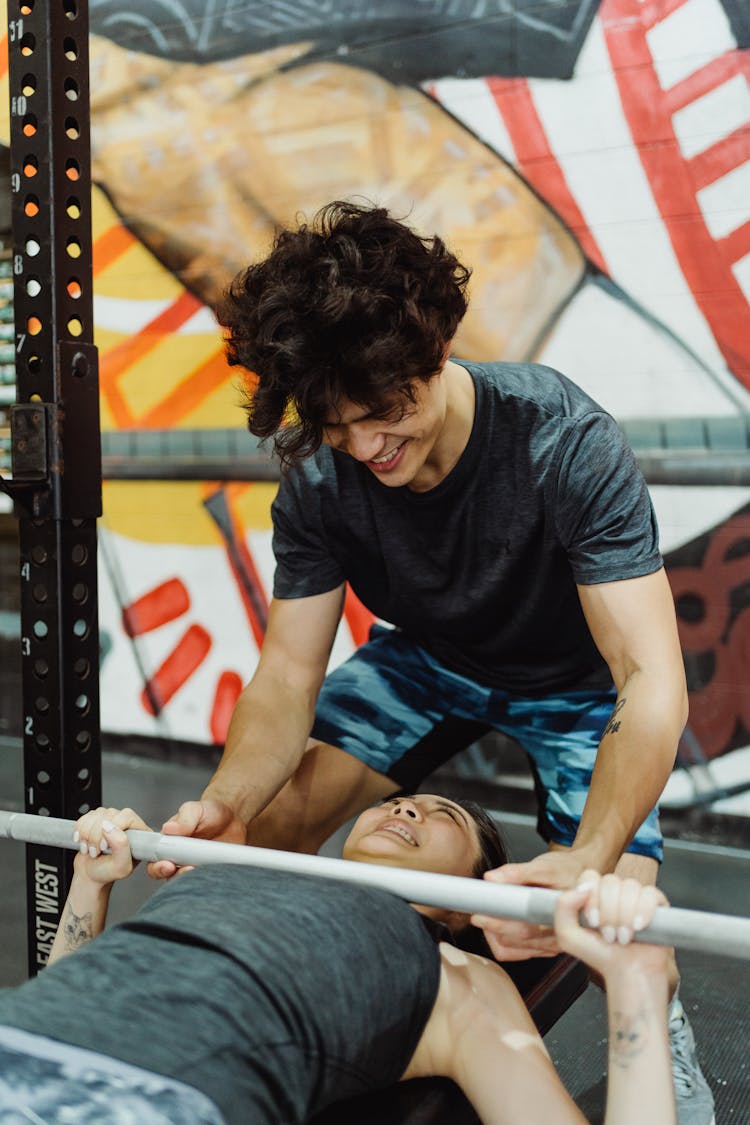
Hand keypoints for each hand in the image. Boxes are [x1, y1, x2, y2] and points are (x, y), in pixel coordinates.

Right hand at [73, 806, 150, 884]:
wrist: (91, 874)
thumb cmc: (108, 872)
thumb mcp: (120, 867)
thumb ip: (121, 847)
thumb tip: (111, 827)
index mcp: (140, 833)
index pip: (128, 816)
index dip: (113, 828)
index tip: (104, 846)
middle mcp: (127, 824)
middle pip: (109, 814)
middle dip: (96, 835)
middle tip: (96, 851)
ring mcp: (112, 820)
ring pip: (96, 815)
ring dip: (87, 835)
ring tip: (91, 849)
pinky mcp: (98, 819)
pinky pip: (86, 816)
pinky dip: (80, 831)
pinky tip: (83, 842)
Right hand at [147, 798, 246, 879]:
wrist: (233, 817)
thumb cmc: (209, 812)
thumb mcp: (196, 809)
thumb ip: (184, 817)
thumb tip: (169, 828)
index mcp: (169, 845)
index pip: (155, 861)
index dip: (157, 867)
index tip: (167, 865)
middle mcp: (179, 860)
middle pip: (169, 877)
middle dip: (174, 877)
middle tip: (186, 869)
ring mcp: (194, 868)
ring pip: (187, 883)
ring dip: (191, 880)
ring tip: (201, 869)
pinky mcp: (210, 873)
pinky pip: (206, 883)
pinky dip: (208, 881)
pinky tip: (215, 871)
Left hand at [472, 850, 590, 960]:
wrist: (584, 879)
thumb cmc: (568, 871)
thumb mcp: (546, 865)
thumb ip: (518, 873)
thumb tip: (491, 879)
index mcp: (562, 915)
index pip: (525, 928)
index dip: (499, 924)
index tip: (479, 914)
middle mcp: (560, 935)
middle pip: (518, 940)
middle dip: (492, 928)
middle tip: (477, 913)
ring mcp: (554, 945)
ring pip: (515, 949)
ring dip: (496, 935)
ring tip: (488, 916)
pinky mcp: (546, 948)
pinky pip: (518, 953)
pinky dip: (503, 942)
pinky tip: (498, 927)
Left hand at [555, 870, 670, 979]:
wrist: (628, 973)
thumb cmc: (600, 955)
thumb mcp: (568, 936)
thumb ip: (563, 907)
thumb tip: (582, 888)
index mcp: (593, 893)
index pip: (590, 877)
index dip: (591, 898)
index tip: (593, 921)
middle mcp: (613, 891)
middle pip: (610, 881)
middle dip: (609, 913)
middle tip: (609, 935)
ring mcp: (634, 894)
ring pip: (629, 886)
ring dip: (625, 916)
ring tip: (623, 937)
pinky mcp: (655, 902)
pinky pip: (650, 893)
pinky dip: (643, 911)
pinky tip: (639, 928)